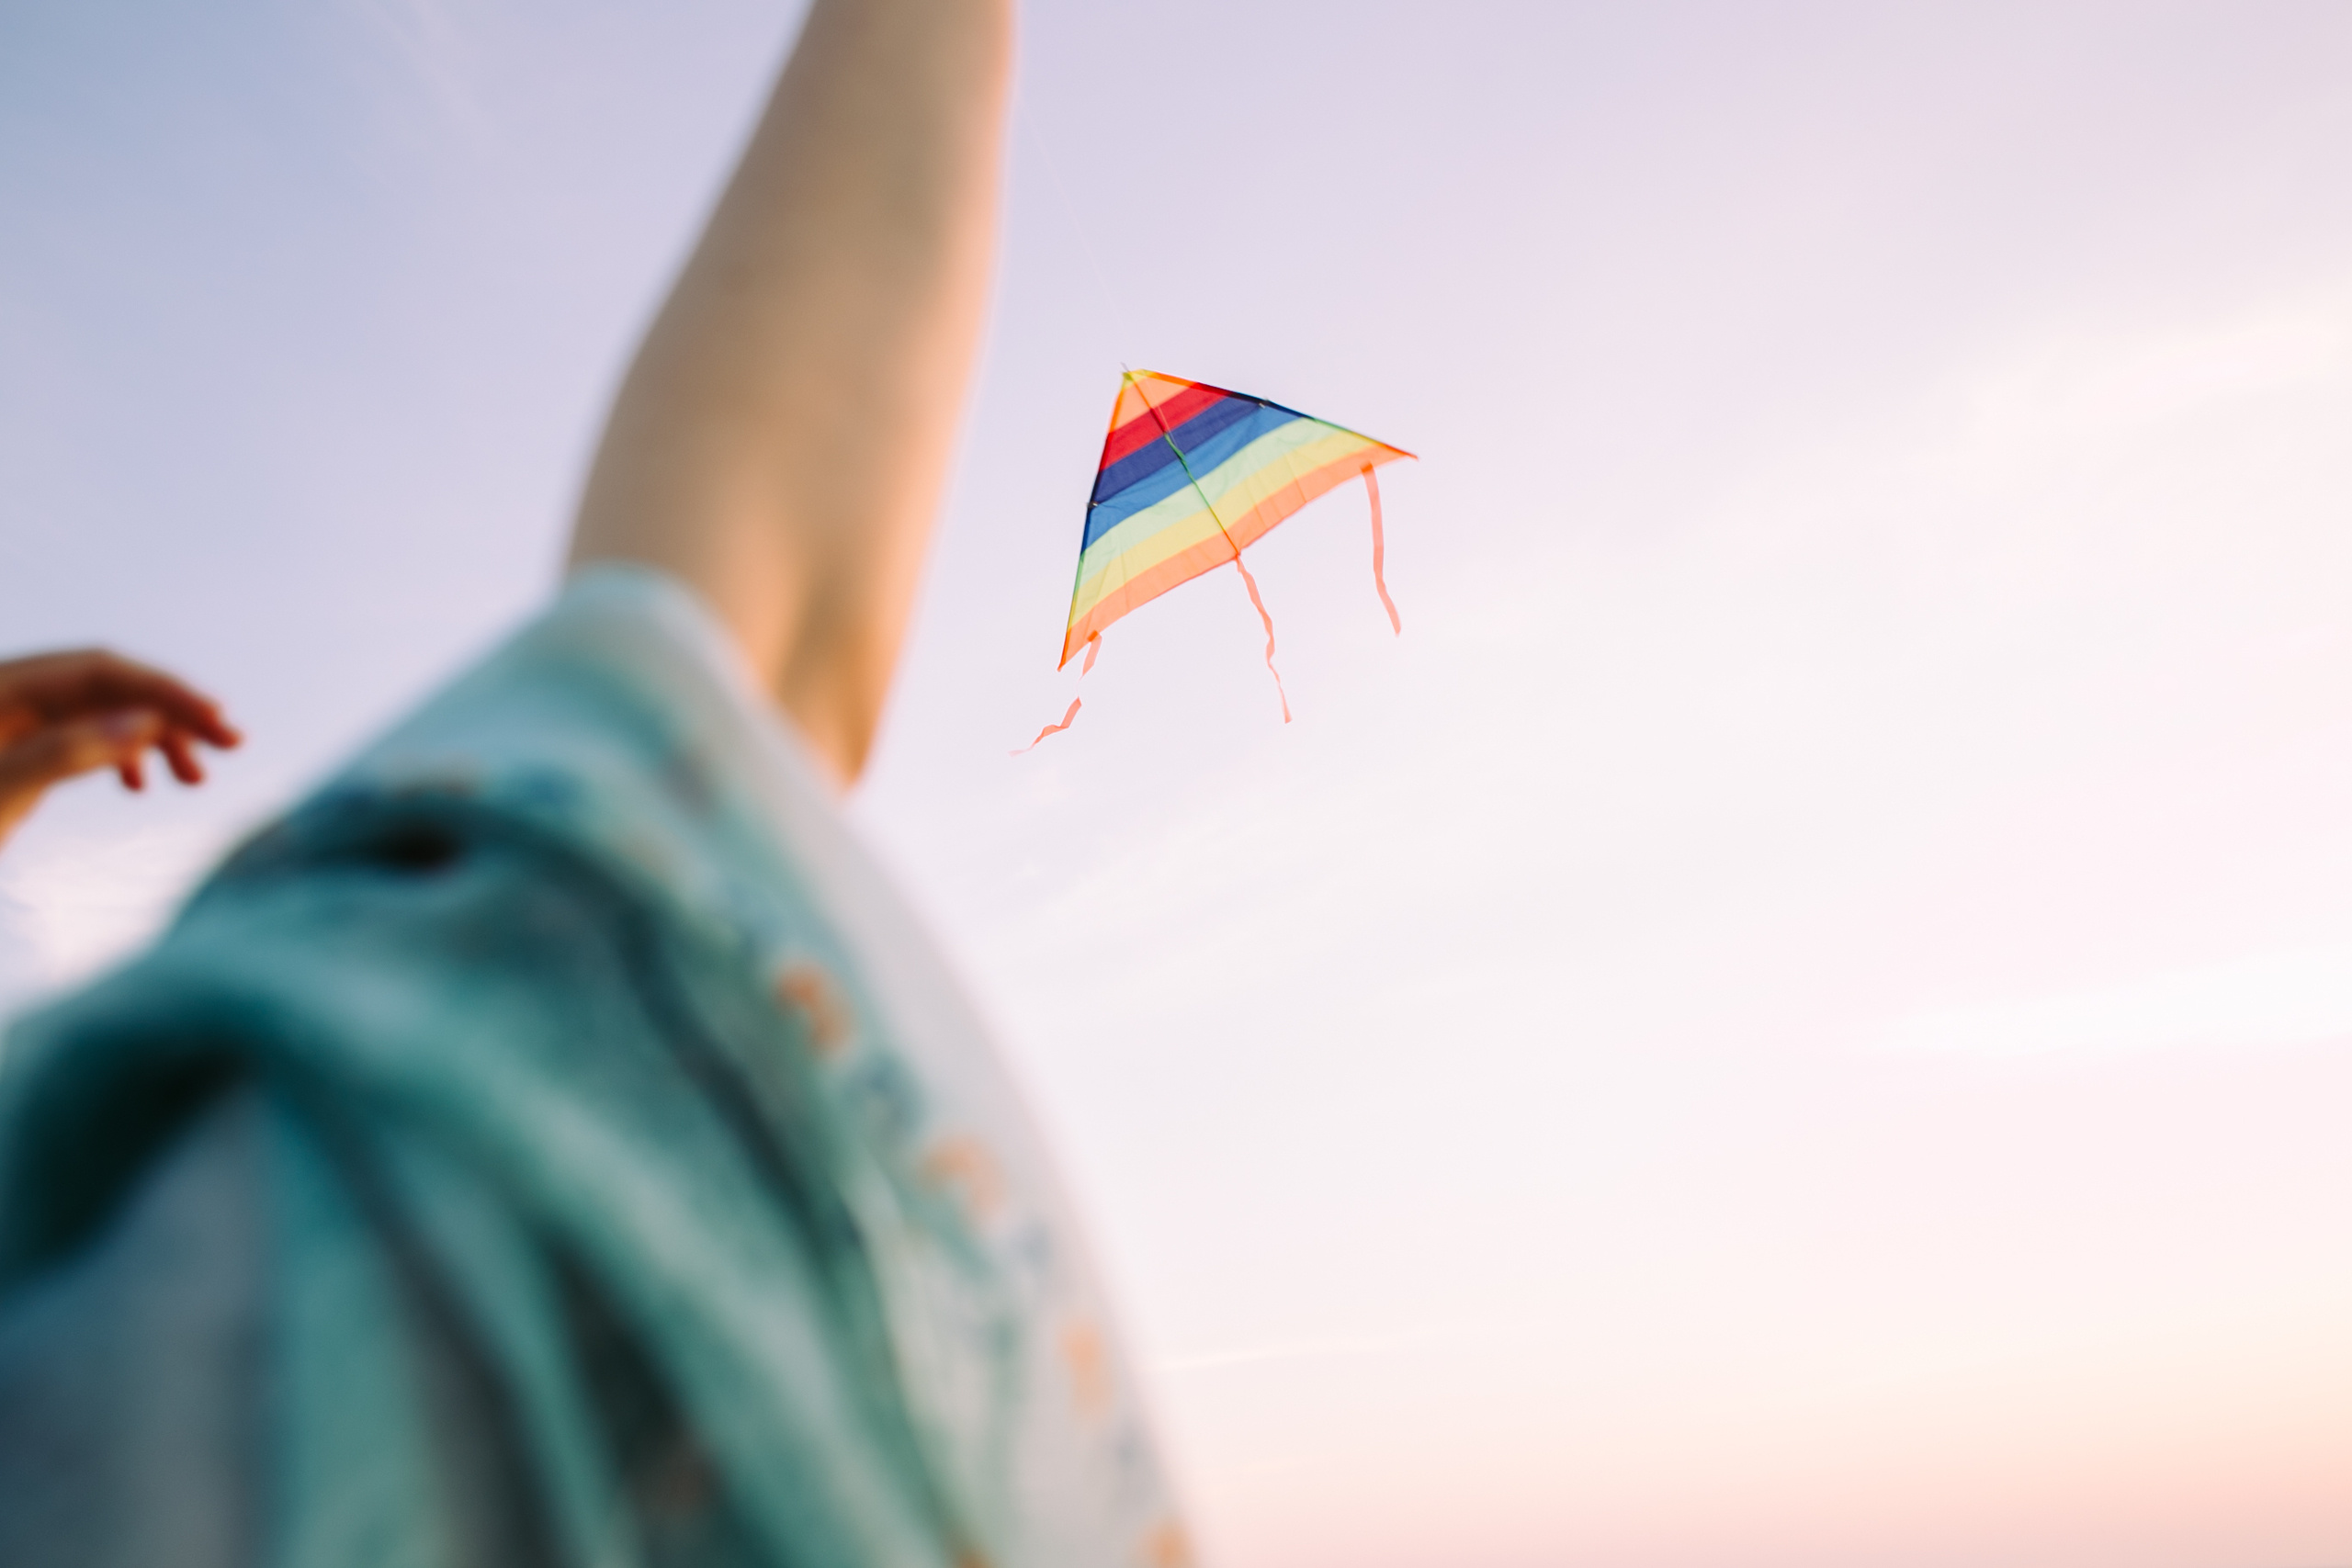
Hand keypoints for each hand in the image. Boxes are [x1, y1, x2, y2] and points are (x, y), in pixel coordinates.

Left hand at [0, 649, 242, 850]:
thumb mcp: (6, 785)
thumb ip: (69, 749)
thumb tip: (147, 721)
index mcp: (6, 683)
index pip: (101, 670)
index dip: (163, 690)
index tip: (218, 716)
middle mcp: (15, 691)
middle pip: (111, 688)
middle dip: (172, 714)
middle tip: (231, 744)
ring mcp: (18, 719)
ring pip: (105, 713)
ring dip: (156, 739)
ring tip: (195, 780)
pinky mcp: (23, 748)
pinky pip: (87, 735)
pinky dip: (123, 755)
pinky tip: (139, 785)